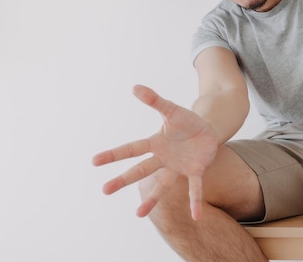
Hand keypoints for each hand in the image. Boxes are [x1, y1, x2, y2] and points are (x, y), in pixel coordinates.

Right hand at [92, 85, 218, 219]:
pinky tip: (196, 217)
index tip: (94, 161)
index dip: (114, 154)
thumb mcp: (172, 110)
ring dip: (153, 199)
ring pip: (164, 185)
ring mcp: (178, 167)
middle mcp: (164, 158)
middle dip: (124, 179)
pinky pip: (195, 188)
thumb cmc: (187, 122)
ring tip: (138, 215)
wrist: (207, 131)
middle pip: (141, 170)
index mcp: (156, 143)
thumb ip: (155, 100)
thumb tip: (135, 87)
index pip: (132, 148)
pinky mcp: (195, 171)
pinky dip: (195, 202)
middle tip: (104, 190)